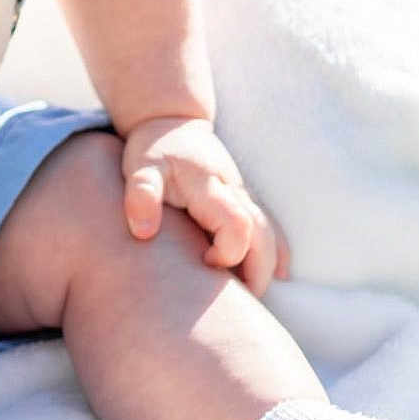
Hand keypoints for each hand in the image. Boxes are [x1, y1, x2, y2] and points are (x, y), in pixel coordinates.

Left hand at [120, 116, 288, 296]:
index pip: (237, 224)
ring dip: (268, 263)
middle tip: (239, 297)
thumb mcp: (140, 166)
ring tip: (252, 292)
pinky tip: (279, 272)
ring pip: (271, 231)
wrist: (169, 121)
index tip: (206, 262)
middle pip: (264, 234)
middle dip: (259, 271)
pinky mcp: (242, 197)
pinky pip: (270, 225)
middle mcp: (233, 190)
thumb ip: (141, 194)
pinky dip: (278, 250)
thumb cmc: (153, 148)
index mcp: (208, 186)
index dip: (230, 252)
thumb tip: (144, 233)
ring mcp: (241, 193)